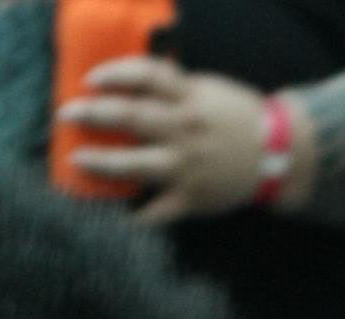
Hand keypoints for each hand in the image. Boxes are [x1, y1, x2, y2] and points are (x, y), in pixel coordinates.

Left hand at [63, 57, 272, 220]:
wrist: (277, 153)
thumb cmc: (237, 118)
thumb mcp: (208, 90)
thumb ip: (174, 88)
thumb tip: (134, 82)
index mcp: (189, 98)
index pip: (145, 77)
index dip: (114, 75)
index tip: (90, 80)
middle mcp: (184, 130)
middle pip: (131, 118)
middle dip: (94, 114)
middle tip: (67, 113)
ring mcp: (187, 167)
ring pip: (135, 164)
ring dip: (101, 162)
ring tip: (77, 159)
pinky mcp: (192, 199)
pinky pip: (157, 212)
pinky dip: (136, 217)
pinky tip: (117, 216)